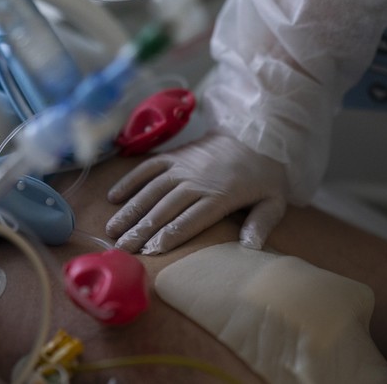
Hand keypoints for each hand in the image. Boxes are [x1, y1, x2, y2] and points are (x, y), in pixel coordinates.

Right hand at [106, 132, 287, 254]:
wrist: (256, 134)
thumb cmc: (264, 175)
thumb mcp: (274, 201)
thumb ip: (262, 224)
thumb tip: (250, 249)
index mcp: (220, 196)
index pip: (189, 220)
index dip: (167, 237)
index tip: (148, 251)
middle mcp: (196, 181)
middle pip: (164, 209)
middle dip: (141, 230)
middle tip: (121, 248)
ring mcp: (182, 166)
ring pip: (151, 190)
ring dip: (130, 210)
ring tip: (112, 230)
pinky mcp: (175, 155)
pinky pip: (148, 167)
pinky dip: (130, 180)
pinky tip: (114, 197)